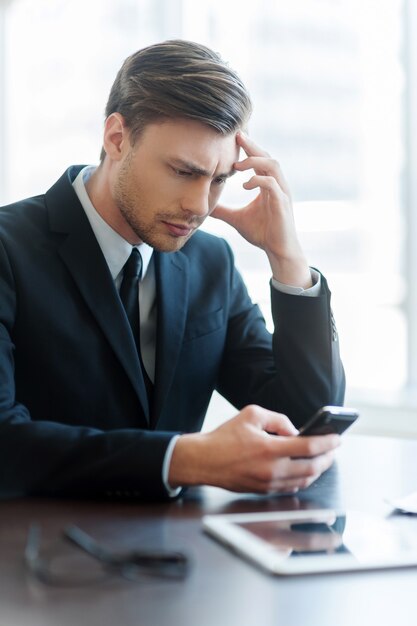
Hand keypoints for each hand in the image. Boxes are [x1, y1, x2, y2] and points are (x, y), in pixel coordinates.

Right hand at [168, 405, 339, 493]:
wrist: (204, 461)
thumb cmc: (225, 437)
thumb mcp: (252, 414)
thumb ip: (278, 419)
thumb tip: (295, 431)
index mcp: (270, 448)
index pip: (309, 447)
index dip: (328, 442)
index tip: (337, 437)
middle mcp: (272, 469)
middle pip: (312, 468)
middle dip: (328, 458)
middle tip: (333, 449)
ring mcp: (269, 483)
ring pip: (304, 480)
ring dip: (318, 470)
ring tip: (323, 458)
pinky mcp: (264, 491)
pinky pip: (292, 487)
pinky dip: (303, 479)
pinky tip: (305, 470)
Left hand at [211, 133, 311, 287]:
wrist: (278, 251)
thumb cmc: (262, 233)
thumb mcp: (236, 219)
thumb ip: (223, 211)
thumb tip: (205, 207)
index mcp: (268, 184)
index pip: (260, 159)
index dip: (248, 148)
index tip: (233, 138)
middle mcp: (277, 185)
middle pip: (267, 155)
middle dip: (251, 145)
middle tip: (236, 136)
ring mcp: (281, 193)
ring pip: (273, 165)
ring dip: (255, 161)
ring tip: (237, 166)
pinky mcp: (282, 203)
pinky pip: (272, 184)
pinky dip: (258, 181)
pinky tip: (245, 185)